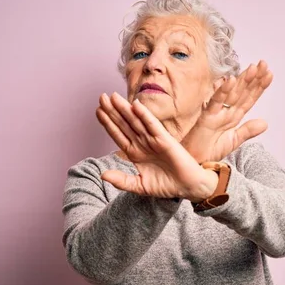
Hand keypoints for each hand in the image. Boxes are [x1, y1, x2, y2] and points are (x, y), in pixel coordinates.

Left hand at [96, 92, 218, 201]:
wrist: (187, 188)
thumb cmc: (165, 185)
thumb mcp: (139, 186)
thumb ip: (121, 180)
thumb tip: (102, 175)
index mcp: (134, 152)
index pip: (118, 135)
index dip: (108, 123)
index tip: (97, 111)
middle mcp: (142, 143)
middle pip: (124, 124)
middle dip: (112, 111)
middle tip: (101, 97)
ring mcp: (153, 140)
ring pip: (136, 121)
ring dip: (125, 109)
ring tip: (113, 97)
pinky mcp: (166, 140)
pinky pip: (153, 125)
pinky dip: (144, 115)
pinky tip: (135, 105)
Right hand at [181, 60, 272, 162]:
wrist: (194, 162)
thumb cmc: (208, 151)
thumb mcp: (233, 141)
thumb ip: (247, 131)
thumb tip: (265, 122)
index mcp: (233, 116)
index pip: (249, 99)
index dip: (259, 87)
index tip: (270, 74)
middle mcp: (226, 112)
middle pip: (242, 92)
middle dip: (254, 78)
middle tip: (264, 63)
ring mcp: (216, 113)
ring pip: (231, 94)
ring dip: (242, 80)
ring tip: (253, 68)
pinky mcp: (206, 118)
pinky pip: (215, 102)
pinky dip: (222, 91)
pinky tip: (230, 81)